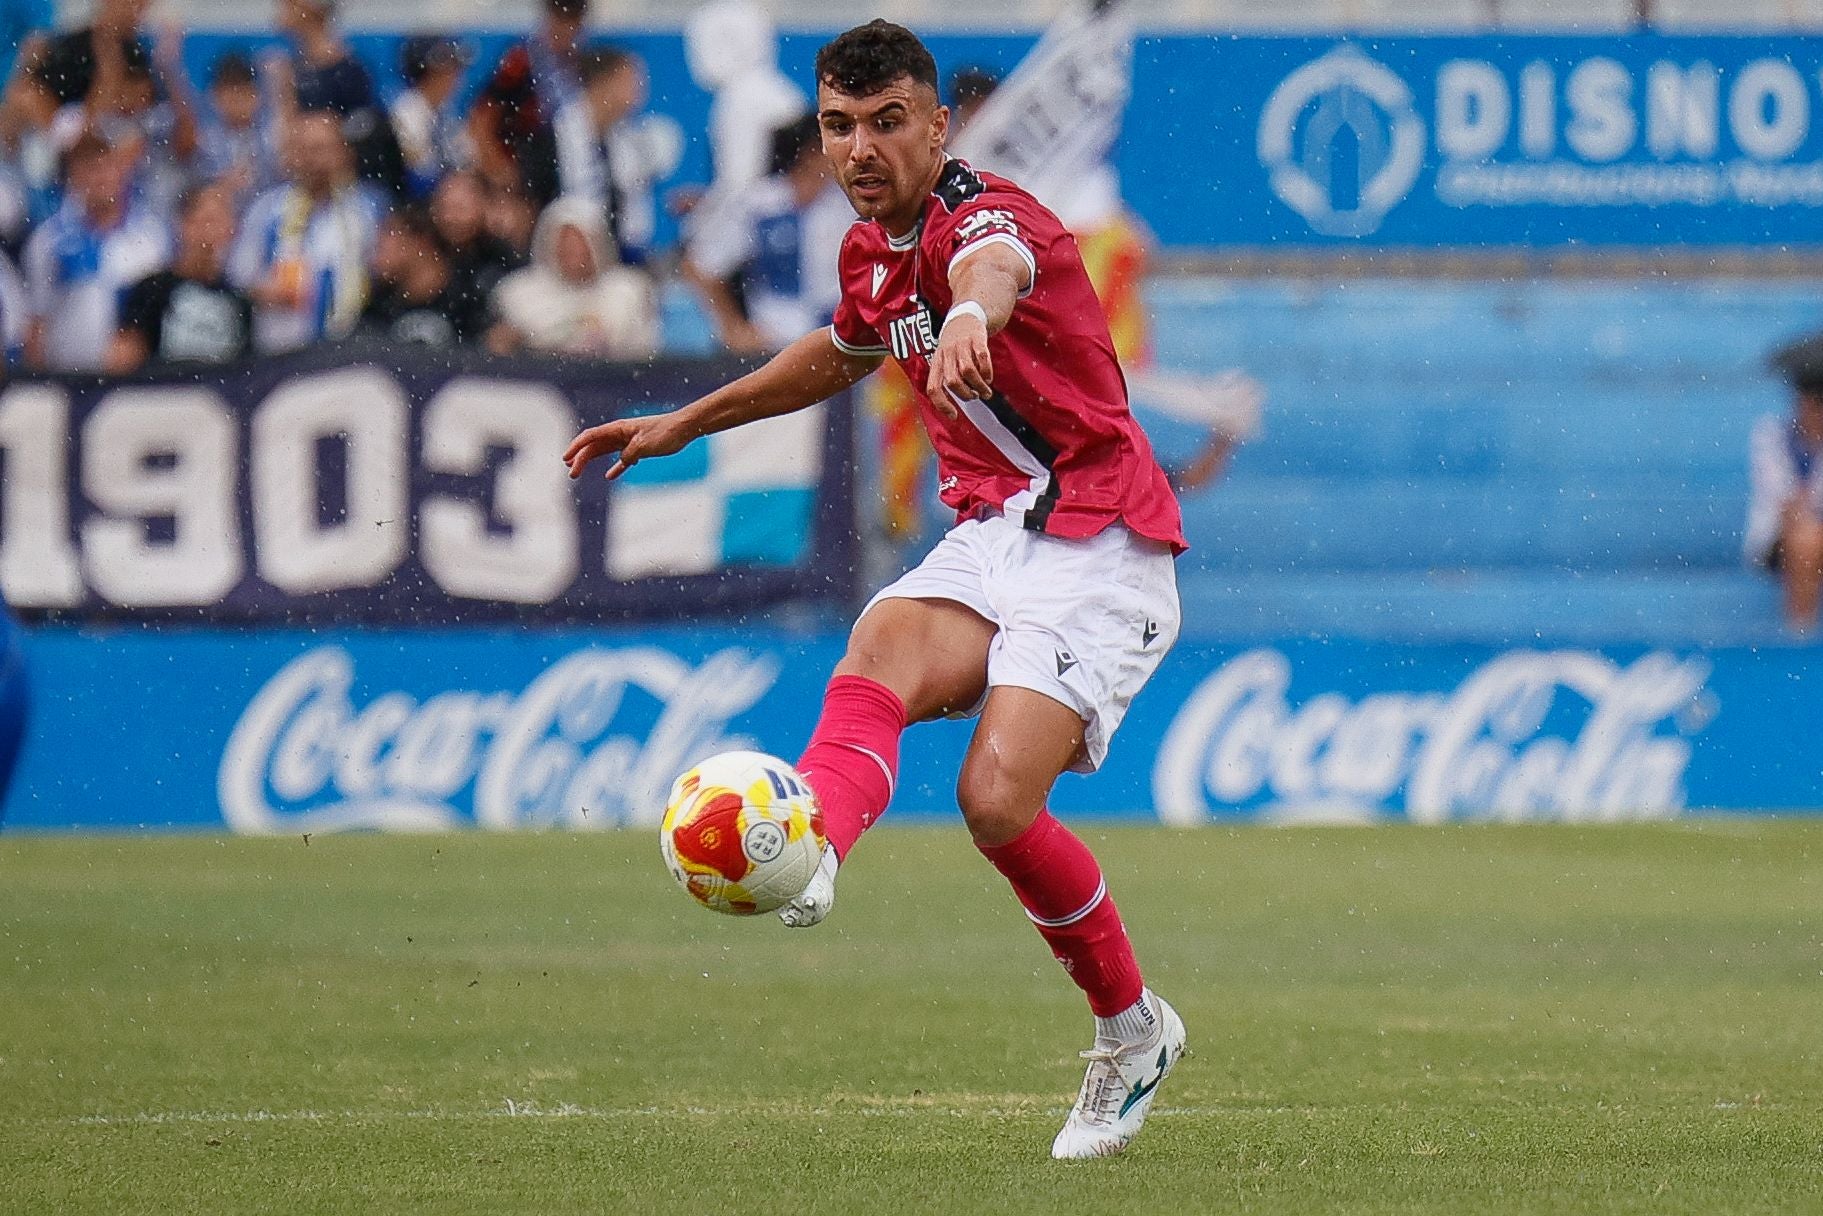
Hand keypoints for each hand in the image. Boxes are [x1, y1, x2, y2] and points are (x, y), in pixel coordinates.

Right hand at [564, 412, 692, 480]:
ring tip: (577, 472)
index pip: (591, 436)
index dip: (576, 447)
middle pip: (594, 445)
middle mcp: (620, 433)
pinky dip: (615, 467)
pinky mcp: (639, 448)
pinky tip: (610, 476)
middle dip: (580, 458)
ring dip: (590, 461)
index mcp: (618, 428)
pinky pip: (622, 459)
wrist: (685, 428)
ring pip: (604, 451)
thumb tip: (622, 462)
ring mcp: (629, 440)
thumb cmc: (666, 433)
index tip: (566, 458)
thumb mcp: (644, 445)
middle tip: (571, 474)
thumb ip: (629, 454)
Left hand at [924, 311, 990, 418]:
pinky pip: (982, 357)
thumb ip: (946, 379)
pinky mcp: (976, 338)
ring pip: (968, 371)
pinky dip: (987, 371)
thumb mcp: (943, 360)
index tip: (954, 416)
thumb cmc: (954, 345)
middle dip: (966, 394)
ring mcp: (961, 345)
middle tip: (974, 395)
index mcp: (936, 363)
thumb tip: (952, 408)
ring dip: (979, 386)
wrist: (965, 315)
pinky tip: (989, 377)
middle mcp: (946, 354)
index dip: (942, 404)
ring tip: (985, 391)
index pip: (933, 388)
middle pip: (952, 381)